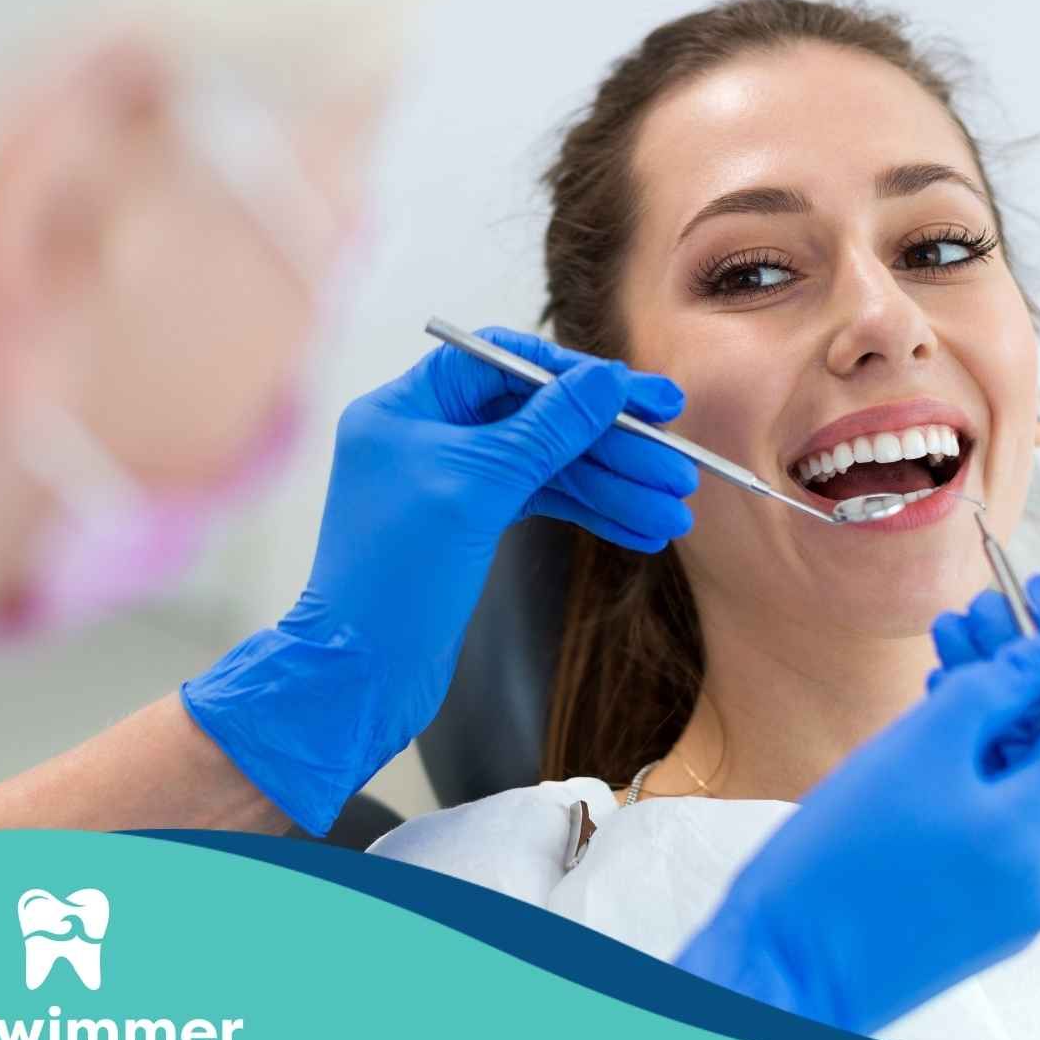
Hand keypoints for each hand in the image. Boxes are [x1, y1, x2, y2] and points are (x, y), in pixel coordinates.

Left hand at [183, 328, 697, 834]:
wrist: (361, 675)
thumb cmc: (397, 575)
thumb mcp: (479, 486)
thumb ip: (547, 428)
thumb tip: (606, 380)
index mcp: (408, 408)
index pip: (507, 364)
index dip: (580, 377)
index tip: (644, 396)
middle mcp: (428, 435)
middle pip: (538, 419)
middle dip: (612, 446)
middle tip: (678, 468)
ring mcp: (450, 482)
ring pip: (547, 467)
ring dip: (613, 488)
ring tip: (674, 513)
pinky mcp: (470, 526)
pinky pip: (541, 504)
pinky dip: (590, 515)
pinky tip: (640, 532)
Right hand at [674, 574, 1039, 1035]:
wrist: (780, 968)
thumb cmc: (837, 867)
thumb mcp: (915, 752)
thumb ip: (988, 693)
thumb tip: (1039, 658)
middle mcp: (1039, 869)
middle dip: (1022, 669)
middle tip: (981, 608)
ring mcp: (1003, 891)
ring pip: (1015, 776)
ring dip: (989, 706)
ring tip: (946, 640)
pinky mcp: (964, 900)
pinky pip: (986, 811)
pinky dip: (969, 754)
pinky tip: (933, 705)